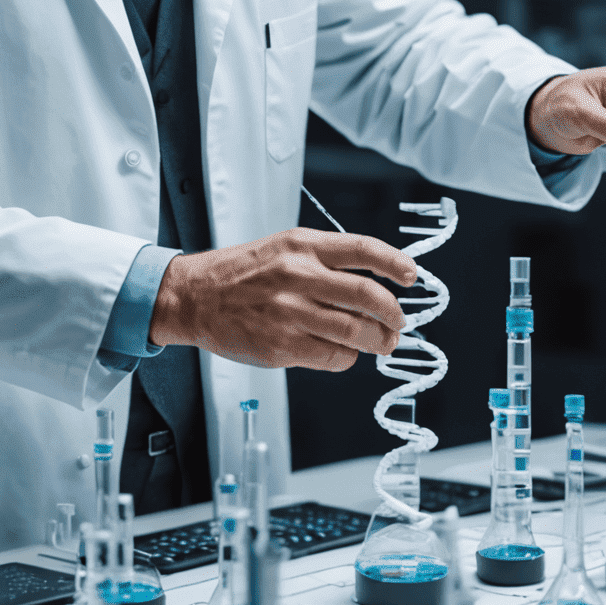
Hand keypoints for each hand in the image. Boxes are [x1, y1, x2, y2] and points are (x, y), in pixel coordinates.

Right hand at [149, 228, 418, 372]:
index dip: (396, 264)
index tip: (411, 276)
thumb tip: (375, 285)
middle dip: (394, 314)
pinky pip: (333, 357)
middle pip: (368, 297)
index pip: (364, 250)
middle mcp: (299, 276)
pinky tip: (342, 352)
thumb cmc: (242, 273)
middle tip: (399, 323)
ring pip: (357, 332)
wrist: (194, 297)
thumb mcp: (285, 248)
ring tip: (382, 343)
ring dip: (379, 341)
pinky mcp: (282, 346)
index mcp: (303, 246)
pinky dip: (347, 358)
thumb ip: (327, 261)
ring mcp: (290, 313)